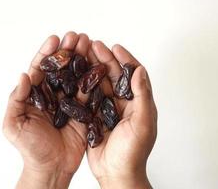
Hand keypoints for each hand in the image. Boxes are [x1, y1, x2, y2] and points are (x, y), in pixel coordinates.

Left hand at [2, 32, 90, 188]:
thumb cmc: (29, 148)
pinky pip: (89, 92)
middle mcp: (52, 95)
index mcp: (34, 95)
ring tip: (90, 43)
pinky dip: (94, 78)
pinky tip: (100, 64)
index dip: (47, 53)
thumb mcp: (13, 125)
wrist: (51, 167)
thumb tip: (23, 76)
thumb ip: (16, 100)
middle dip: (68, 51)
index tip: (55, 40)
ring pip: (76, 75)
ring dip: (82, 59)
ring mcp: (68, 101)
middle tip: (78, 36)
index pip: (40, 69)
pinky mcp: (83, 111)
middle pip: (61, 68)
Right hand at [86, 41, 157, 188]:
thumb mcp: (142, 124)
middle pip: (114, 75)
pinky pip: (89, 96)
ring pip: (100, 83)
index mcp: (138, 103)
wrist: (116, 173)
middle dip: (105, 59)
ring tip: (83, 54)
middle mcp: (124, 103)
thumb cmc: (133, 152)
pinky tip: (75, 75)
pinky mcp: (95, 116)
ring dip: (92, 68)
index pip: (133, 75)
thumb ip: (142, 96)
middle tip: (93, 45)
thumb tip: (139, 70)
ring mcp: (109, 109)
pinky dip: (83, 84)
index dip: (125, 59)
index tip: (115, 47)